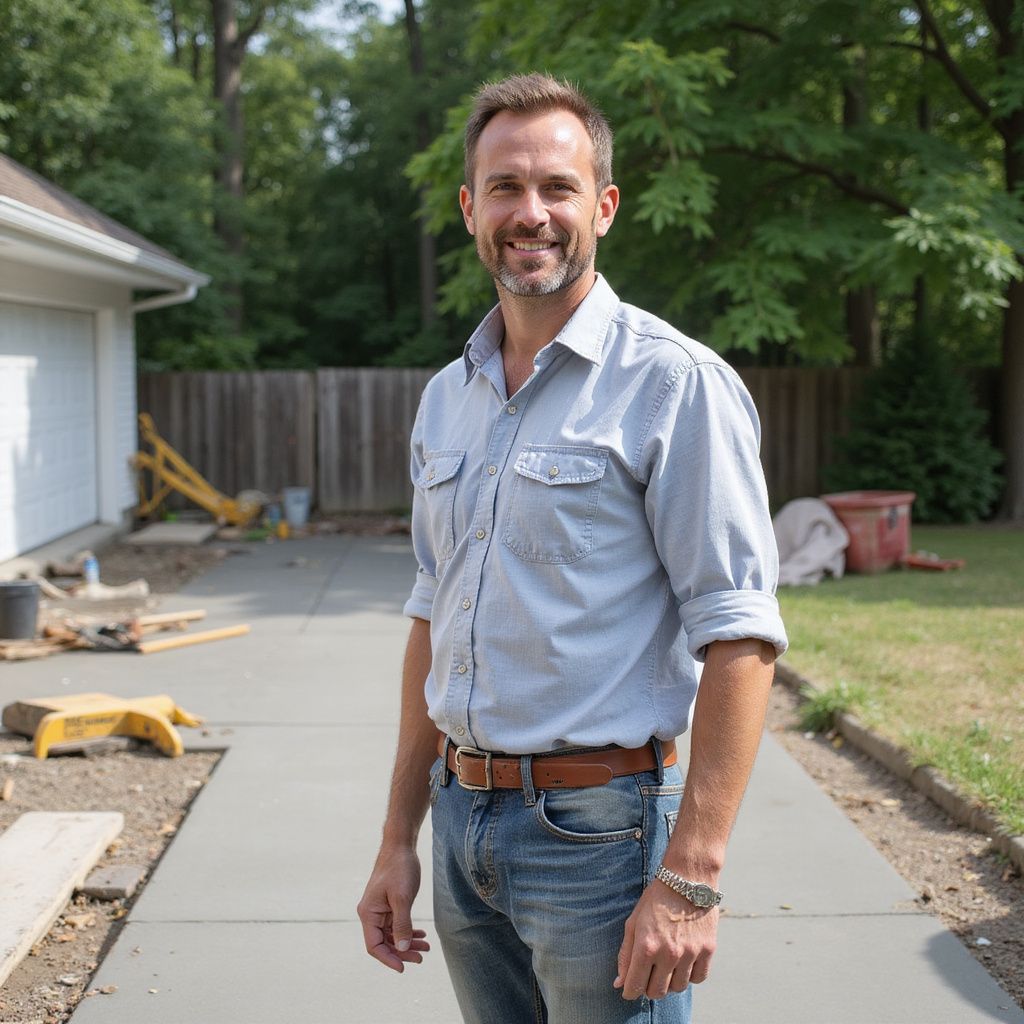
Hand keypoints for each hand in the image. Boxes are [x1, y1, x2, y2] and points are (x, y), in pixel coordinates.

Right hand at [357, 844, 430, 971]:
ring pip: (392, 935)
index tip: (404, 968)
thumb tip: (402, 949)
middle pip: (384, 943)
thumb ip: (402, 924)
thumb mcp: (402, 898)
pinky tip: (420, 935)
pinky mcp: (388, 905)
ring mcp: (379, 910)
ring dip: (408, 943)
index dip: (388, 959)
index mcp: (368, 914)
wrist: (401, 846)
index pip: (374, 946)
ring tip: (426, 947)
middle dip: (402, 952)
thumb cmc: (399, 868)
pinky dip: (408, 931)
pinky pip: (396, 925)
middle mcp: (371, 914)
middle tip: (422, 957)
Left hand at [613, 881, 717, 999]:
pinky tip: (684, 961)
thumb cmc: (656, 899)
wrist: (687, 879)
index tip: (629, 989)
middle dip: (648, 987)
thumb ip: (625, 955)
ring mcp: (690, 953)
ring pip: (678, 988)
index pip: (634, 986)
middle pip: (657, 992)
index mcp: (646, 946)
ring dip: (670, 981)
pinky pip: (698, 978)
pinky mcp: (708, 950)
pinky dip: (690, 975)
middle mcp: (668, 953)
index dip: (629, 991)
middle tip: (649, 973)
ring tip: (667, 963)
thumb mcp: (633, 922)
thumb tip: (619, 984)